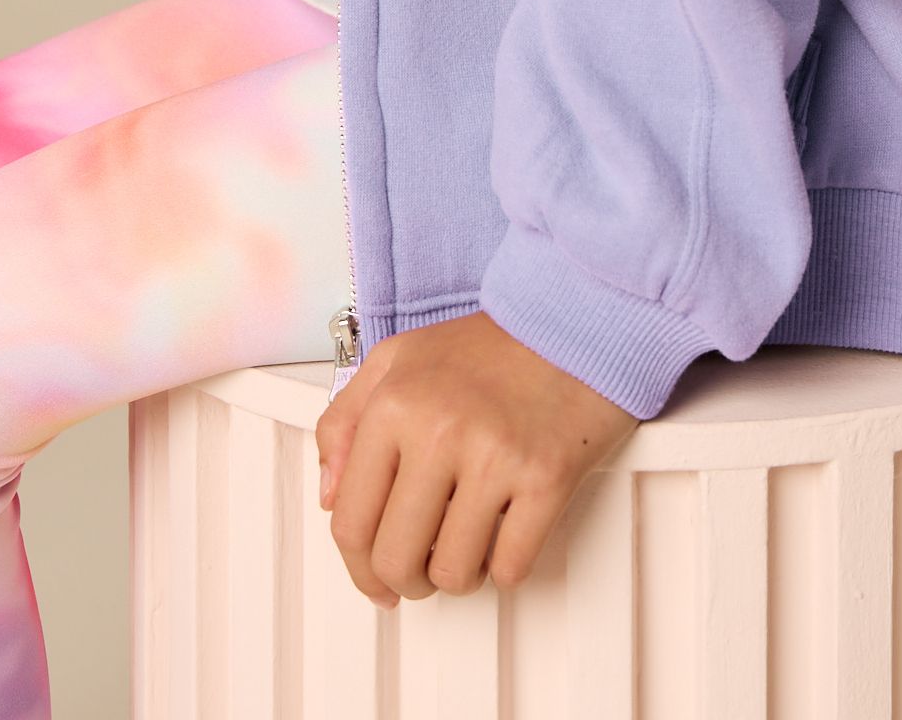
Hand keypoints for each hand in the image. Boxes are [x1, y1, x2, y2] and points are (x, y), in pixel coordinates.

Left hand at [314, 309, 638, 603]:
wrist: (572, 321)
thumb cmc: (488, 347)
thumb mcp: (398, 360)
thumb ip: (345, 420)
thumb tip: (329, 495)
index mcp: (394, 404)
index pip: (351, 523)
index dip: (359, 569)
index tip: (374, 578)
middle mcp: (438, 430)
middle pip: (397, 559)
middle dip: (406, 581)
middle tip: (420, 571)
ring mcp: (494, 456)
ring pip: (454, 572)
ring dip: (458, 575)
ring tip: (466, 545)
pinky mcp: (546, 477)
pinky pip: (511, 566)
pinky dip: (505, 568)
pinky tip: (505, 534)